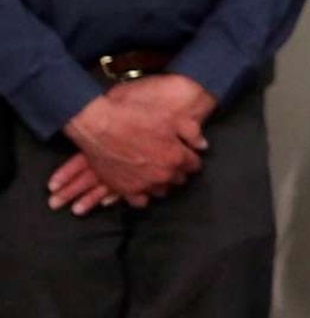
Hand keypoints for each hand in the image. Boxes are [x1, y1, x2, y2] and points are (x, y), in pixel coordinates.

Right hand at [55, 81, 210, 211]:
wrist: (98, 123)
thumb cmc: (134, 116)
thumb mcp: (168, 117)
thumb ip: (190, 131)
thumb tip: (203, 145)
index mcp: (176, 157)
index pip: (194, 166)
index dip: (189, 158)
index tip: (184, 154)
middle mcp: (162, 174)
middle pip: (179, 178)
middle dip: (176, 169)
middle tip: (166, 159)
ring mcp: (143, 184)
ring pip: (161, 190)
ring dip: (160, 182)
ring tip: (153, 171)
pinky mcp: (124, 189)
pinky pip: (140, 201)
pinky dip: (141, 194)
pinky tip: (140, 183)